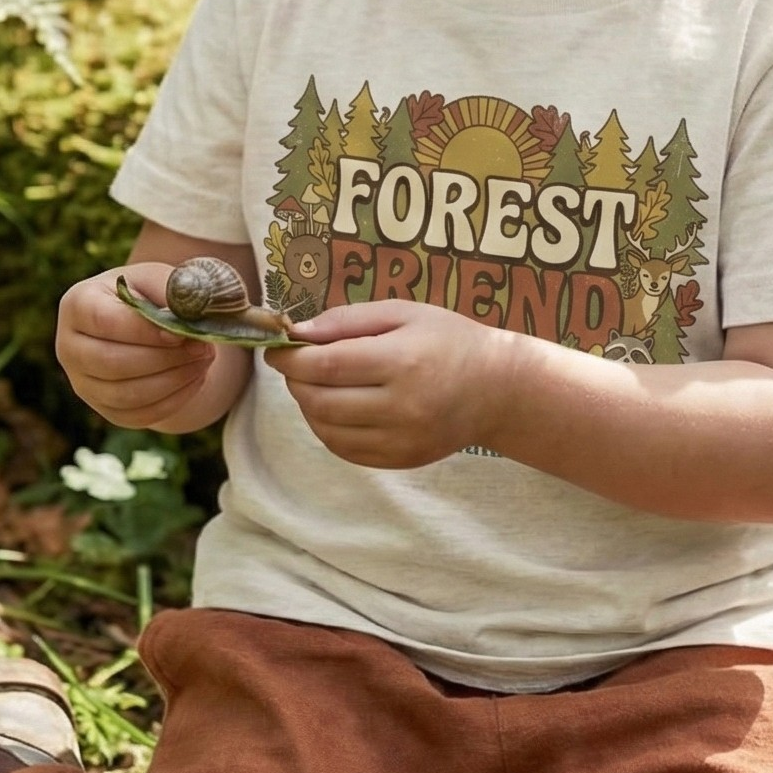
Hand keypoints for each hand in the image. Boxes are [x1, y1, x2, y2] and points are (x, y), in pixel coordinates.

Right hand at [56, 263, 221, 428]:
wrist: (140, 325)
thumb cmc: (147, 295)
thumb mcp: (158, 279)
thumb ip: (172, 292)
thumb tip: (187, 322)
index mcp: (77, 304)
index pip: (105, 322)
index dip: (144, 331)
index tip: (180, 333)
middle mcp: (69, 347)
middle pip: (112, 363)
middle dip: (165, 358)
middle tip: (203, 347)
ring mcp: (82, 382)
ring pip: (126, 394)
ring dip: (173, 380)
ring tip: (204, 361)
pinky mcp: (103, 408)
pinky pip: (138, 415)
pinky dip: (172, 401)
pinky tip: (195, 379)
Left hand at [278, 301, 510, 468]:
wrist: (497, 389)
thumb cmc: (448, 340)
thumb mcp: (403, 313)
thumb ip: (347, 320)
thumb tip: (297, 332)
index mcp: (401, 361)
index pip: (325, 365)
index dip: (290, 358)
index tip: (275, 348)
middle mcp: (401, 407)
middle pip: (320, 400)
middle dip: (295, 381)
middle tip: (296, 363)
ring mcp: (401, 440)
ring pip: (326, 430)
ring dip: (308, 405)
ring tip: (318, 384)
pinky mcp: (401, 460)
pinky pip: (345, 450)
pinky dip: (327, 429)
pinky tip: (335, 408)